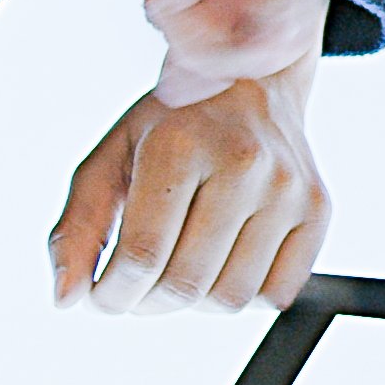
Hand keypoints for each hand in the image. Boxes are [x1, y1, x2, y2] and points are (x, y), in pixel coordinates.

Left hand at [53, 67, 328, 306]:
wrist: (253, 80)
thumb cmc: (171, 125)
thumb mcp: (111, 157)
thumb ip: (77, 227)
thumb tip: (66, 299)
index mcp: (180, 143)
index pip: (142, 256)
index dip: (111, 295)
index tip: (101, 295)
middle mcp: (243, 162)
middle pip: (185, 284)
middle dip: (145, 304)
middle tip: (134, 290)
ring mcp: (288, 187)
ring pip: (230, 299)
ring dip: (192, 303)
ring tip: (178, 270)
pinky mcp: (318, 208)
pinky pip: (274, 295)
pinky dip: (240, 296)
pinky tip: (221, 263)